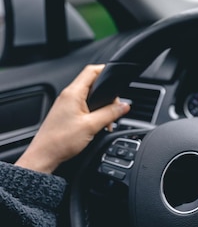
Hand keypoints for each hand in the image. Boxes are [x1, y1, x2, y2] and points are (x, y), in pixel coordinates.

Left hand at [15, 64, 129, 173]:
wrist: (44, 156)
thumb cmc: (60, 141)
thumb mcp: (92, 126)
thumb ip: (110, 113)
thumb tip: (124, 106)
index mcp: (73, 94)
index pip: (91, 71)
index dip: (106, 69)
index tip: (117, 76)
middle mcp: (68, 96)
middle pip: (93, 84)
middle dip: (107, 94)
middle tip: (115, 108)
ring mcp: (66, 104)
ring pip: (89, 96)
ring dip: (101, 105)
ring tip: (107, 121)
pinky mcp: (66, 113)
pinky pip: (84, 106)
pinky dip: (94, 112)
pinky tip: (97, 125)